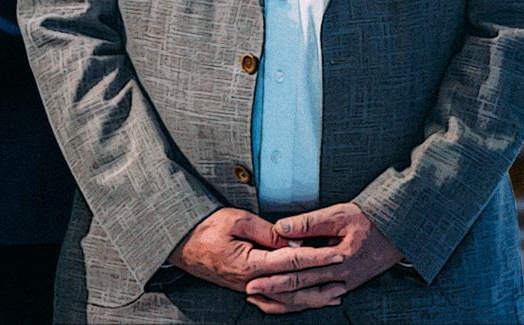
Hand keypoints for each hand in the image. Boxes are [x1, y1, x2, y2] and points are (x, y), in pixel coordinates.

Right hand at [167, 207, 339, 300]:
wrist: (179, 243)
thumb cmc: (205, 227)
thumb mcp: (236, 220)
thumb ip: (267, 231)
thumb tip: (294, 240)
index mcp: (250, 264)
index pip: (292, 261)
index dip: (317, 257)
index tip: (337, 254)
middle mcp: (251, 282)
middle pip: (295, 288)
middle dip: (322, 282)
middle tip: (345, 277)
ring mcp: (248, 288)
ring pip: (287, 300)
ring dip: (313, 298)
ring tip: (335, 294)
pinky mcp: (246, 288)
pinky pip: (275, 302)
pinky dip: (294, 303)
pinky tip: (307, 300)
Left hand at [240, 203, 401, 313]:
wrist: (398, 231)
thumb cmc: (368, 220)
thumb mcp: (338, 215)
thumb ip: (308, 223)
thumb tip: (280, 229)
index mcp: (337, 258)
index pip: (299, 269)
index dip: (274, 274)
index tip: (253, 276)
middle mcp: (341, 276)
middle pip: (301, 288)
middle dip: (274, 291)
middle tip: (250, 291)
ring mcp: (345, 283)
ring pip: (310, 298)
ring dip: (286, 301)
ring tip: (262, 300)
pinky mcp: (346, 285)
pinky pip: (320, 298)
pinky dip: (303, 302)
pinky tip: (289, 302)